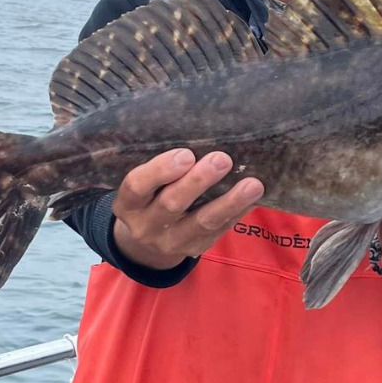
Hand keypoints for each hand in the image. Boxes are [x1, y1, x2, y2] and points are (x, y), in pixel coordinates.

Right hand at [111, 149, 263, 269]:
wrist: (148, 240)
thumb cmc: (150, 195)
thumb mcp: (144, 183)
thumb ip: (163, 166)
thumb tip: (202, 133)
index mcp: (128, 204)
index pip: (137, 186)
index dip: (160, 170)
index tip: (186, 154)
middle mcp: (145, 226)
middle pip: (171, 204)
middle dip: (198, 181)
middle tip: (222, 160)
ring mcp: (170, 242)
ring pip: (202, 222)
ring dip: (229, 202)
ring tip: (252, 185)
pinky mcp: (194, 249)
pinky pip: (219, 231)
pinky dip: (237, 212)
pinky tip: (253, 198)